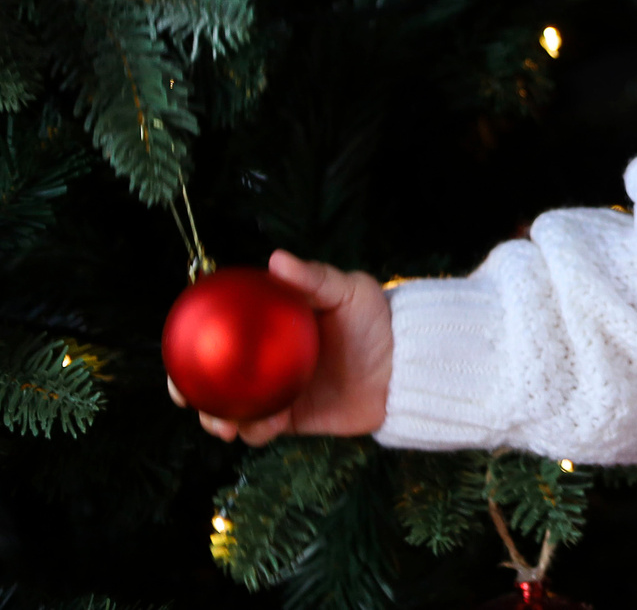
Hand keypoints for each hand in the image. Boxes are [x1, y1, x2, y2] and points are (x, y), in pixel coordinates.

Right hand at [180, 250, 392, 444]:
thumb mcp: (349, 290)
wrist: (407, 368)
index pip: (221, 329)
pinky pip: (261, 429)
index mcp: (270, 325)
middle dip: (188, 389)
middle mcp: (265, 359)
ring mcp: (275, 390)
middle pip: (212, 375)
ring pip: (229, 408)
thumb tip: (275, 259)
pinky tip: (269, 424)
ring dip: (216, 418)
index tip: (177, 348)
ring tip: (224, 423)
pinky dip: (256, 431)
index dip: (191, 340)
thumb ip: (314, 277)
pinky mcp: (289, 418)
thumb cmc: (379, 320)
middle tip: (185, 395)